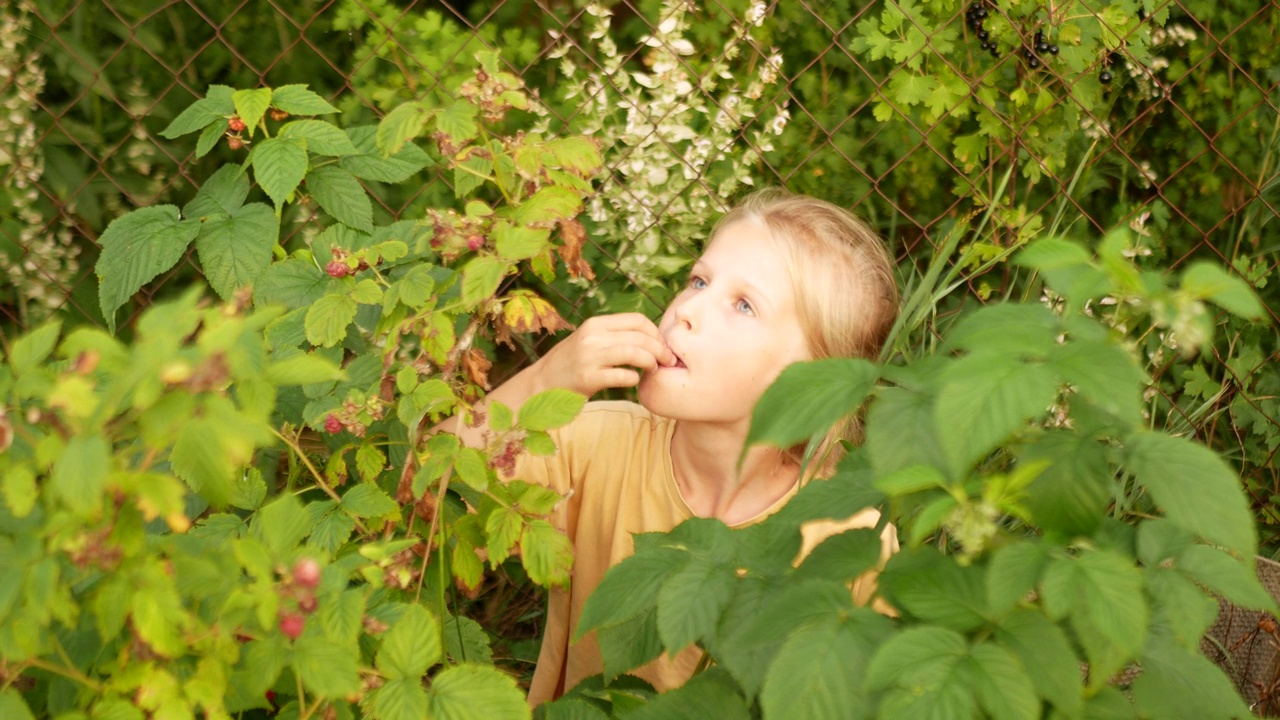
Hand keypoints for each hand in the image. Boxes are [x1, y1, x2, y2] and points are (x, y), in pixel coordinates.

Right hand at [531, 313, 676, 396]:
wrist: (540, 385)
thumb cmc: (569, 365)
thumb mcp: (587, 341)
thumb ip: (612, 336)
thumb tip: (648, 338)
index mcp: (595, 324)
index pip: (637, 320)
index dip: (656, 332)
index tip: (662, 345)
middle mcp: (592, 336)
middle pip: (640, 336)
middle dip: (660, 349)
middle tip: (668, 361)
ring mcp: (590, 357)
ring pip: (635, 353)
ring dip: (652, 362)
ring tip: (655, 370)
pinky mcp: (588, 378)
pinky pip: (623, 376)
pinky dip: (634, 378)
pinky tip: (634, 381)